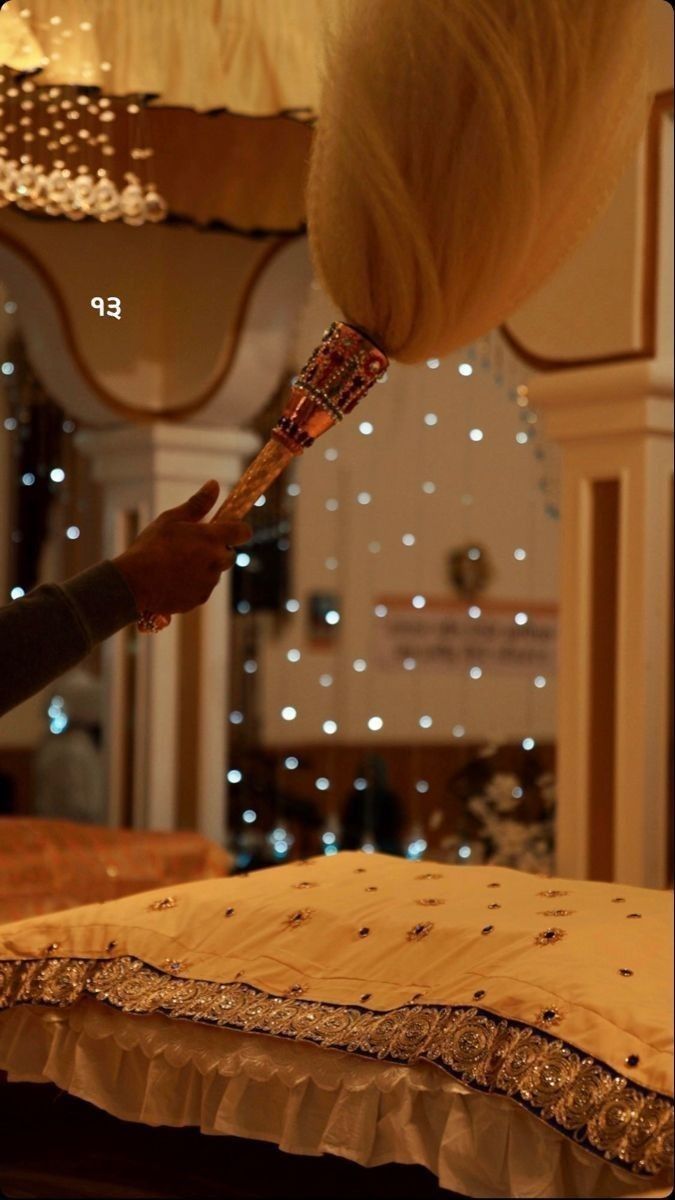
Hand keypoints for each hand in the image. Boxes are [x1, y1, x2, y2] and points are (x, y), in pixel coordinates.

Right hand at [114, 481, 250, 615]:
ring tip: (176, 564)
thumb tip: (215, 484)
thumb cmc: (151, 546)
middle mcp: (216, 561)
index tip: (227, 528)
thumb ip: (198, 503)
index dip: (238, 529)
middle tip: (191, 546)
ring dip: (204, 567)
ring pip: (214, 572)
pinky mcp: (200, 599)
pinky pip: (203, 589)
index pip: (243, 532)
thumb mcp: (172, 519)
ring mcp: (209, 583)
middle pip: (229, 554)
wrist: (133, 582)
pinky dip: (193, 584)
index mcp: (212, 538)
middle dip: (216, 550)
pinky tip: (173, 579)